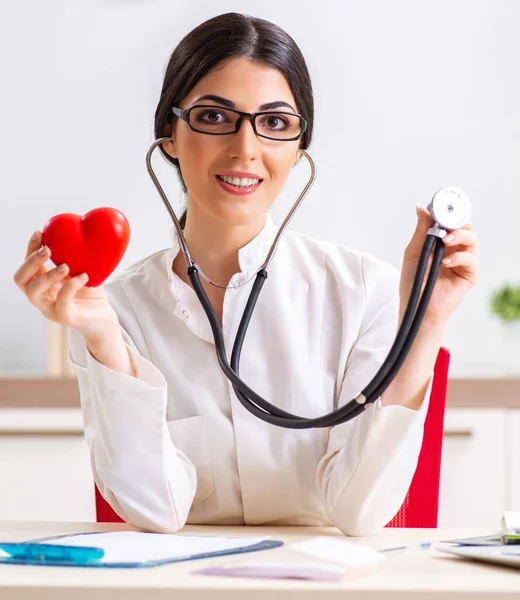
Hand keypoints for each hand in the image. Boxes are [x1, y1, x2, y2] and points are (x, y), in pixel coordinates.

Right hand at [13, 231, 119, 340]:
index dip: (30, 249)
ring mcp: (52, 310)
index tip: (40, 233)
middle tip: (48, 249)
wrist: (105, 320)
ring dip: (47, 275)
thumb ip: (76, 258)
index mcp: (43, 285)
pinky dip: (71, 286)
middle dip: (31, 262)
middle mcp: (42, 298)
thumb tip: (79, 233)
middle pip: (21, 280)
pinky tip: (83, 276)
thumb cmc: (92, 296)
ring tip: (65, 266)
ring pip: (34, 292)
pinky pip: (62, 302)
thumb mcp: (82, 272)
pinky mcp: (66, 318)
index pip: (28, 267)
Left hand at [399, 207, 477, 325]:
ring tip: (446, 240)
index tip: (440, 205)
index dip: (447, 212)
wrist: (417, 306)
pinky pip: (470, 260)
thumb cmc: (414, 282)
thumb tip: (422, 209)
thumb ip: (420, 231)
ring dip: (460, 235)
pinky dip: (459, 257)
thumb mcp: (413, 252)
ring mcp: (461, 261)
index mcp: (439, 241)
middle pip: (464, 226)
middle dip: (457, 221)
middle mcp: (453, 248)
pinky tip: (446, 261)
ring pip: (471, 238)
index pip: (449, 221)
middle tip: (446, 222)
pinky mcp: (468, 275)